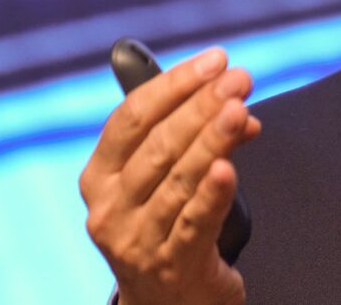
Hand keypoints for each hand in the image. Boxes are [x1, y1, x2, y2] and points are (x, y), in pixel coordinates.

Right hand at [79, 47, 261, 304]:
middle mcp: (109, 209)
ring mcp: (136, 241)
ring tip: (240, 109)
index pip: (131, 120)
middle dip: (202, 106)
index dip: (173, 85)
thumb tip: (235, 103)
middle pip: (158, 146)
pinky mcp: (172, 266)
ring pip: (179, 179)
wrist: (168, 302)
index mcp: (100, 177)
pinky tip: (229, 168)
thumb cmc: (167, 226)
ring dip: (213, 139)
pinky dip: (213, 193)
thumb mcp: (165, 179)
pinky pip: (194, 222)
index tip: (215, 60)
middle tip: (240, 79)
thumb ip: (190, 137)